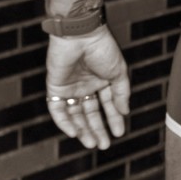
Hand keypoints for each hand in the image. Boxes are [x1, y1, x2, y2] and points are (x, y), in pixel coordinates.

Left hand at [46, 25, 130, 150]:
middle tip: (104, 145)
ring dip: (83, 129)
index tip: (119, 132)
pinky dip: (64, 121)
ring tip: (92, 142)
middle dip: (97, 129)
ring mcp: (70, 87)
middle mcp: (86, 86)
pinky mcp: (55, 87)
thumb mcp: (118, 72)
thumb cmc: (102, 48)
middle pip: (90, 113)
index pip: (107, 105)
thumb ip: (121, 93)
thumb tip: (125, 111)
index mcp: (102, 80)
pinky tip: (74, 132)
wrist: (81, 35)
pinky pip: (58, 108)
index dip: (114, 119)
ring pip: (75, 114)